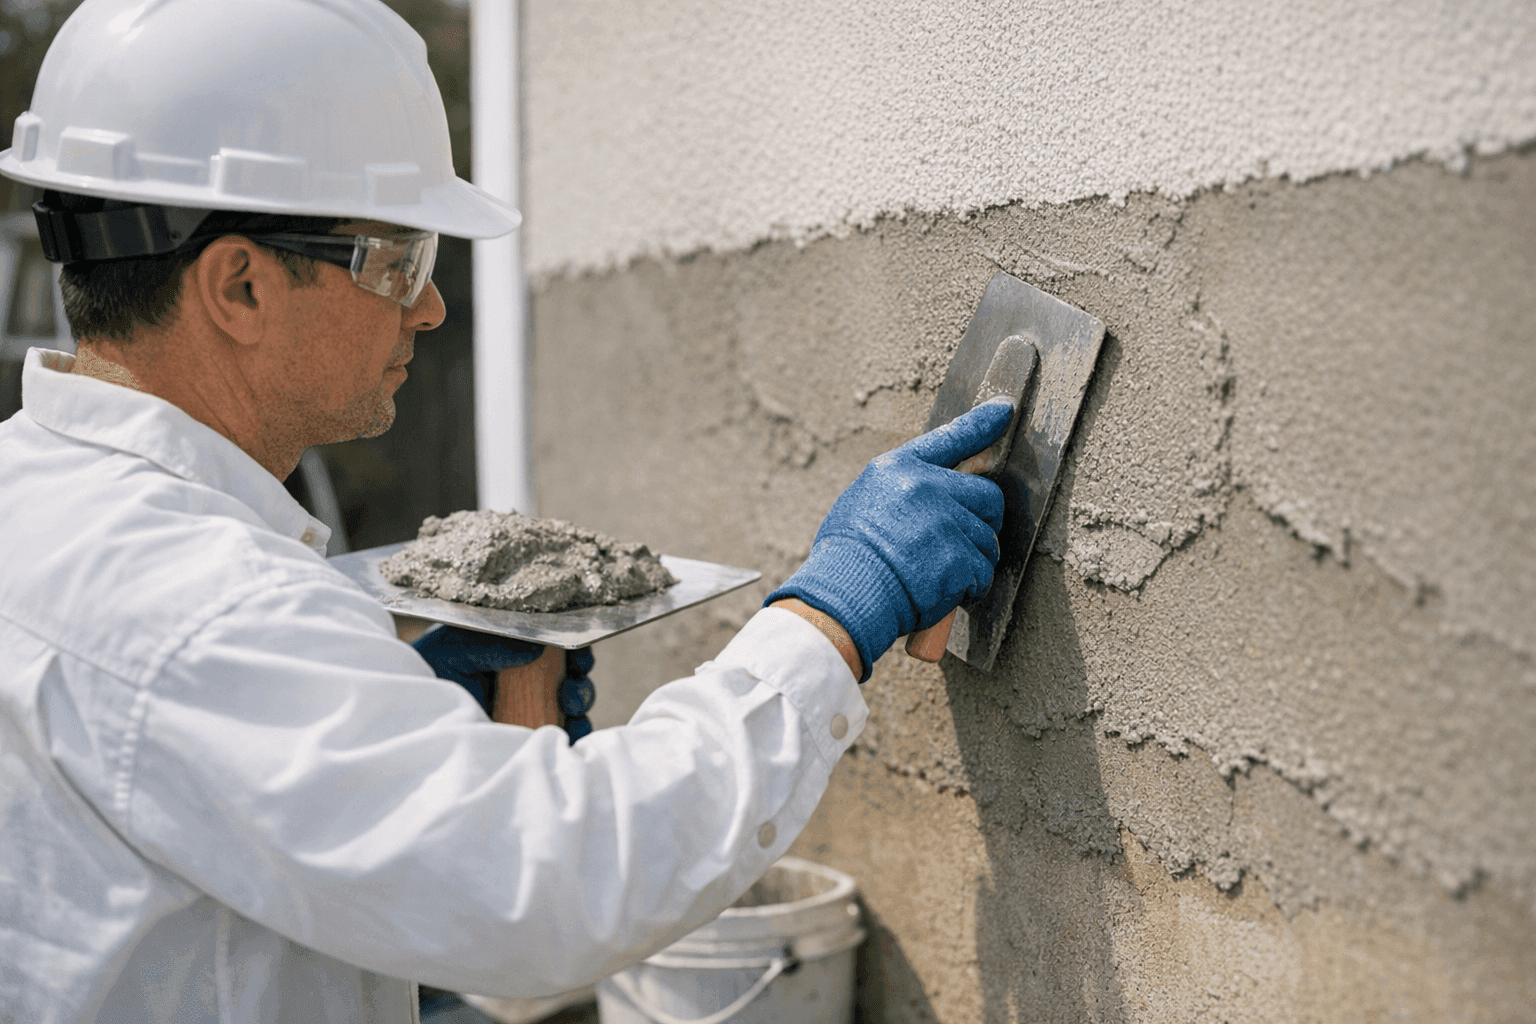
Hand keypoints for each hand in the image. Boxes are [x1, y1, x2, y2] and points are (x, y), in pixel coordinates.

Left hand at [413, 626, 596, 743]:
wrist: (403, 718)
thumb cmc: (423, 675)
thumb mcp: (451, 648)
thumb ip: (492, 644)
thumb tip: (538, 647)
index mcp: (508, 653)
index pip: (551, 646)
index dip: (570, 648)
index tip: (576, 652)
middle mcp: (521, 681)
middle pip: (568, 674)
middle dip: (579, 675)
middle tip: (573, 680)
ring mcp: (525, 711)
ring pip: (570, 704)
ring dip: (579, 699)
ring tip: (569, 704)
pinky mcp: (524, 740)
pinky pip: (560, 737)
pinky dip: (574, 733)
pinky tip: (572, 732)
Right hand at [764, 399, 1012, 680]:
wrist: (843, 594)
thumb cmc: (844, 555)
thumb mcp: (862, 501)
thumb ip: (901, 491)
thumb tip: (933, 498)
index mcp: (898, 468)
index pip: (950, 438)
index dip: (981, 424)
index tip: (1004, 409)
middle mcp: (926, 487)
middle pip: (986, 496)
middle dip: (982, 522)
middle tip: (959, 544)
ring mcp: (944, 522)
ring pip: (987, 541)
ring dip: (971, 561)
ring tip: (935, 574)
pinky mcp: (958, 558)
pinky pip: (982, 573)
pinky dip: (969, 588)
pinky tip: (941, 592)